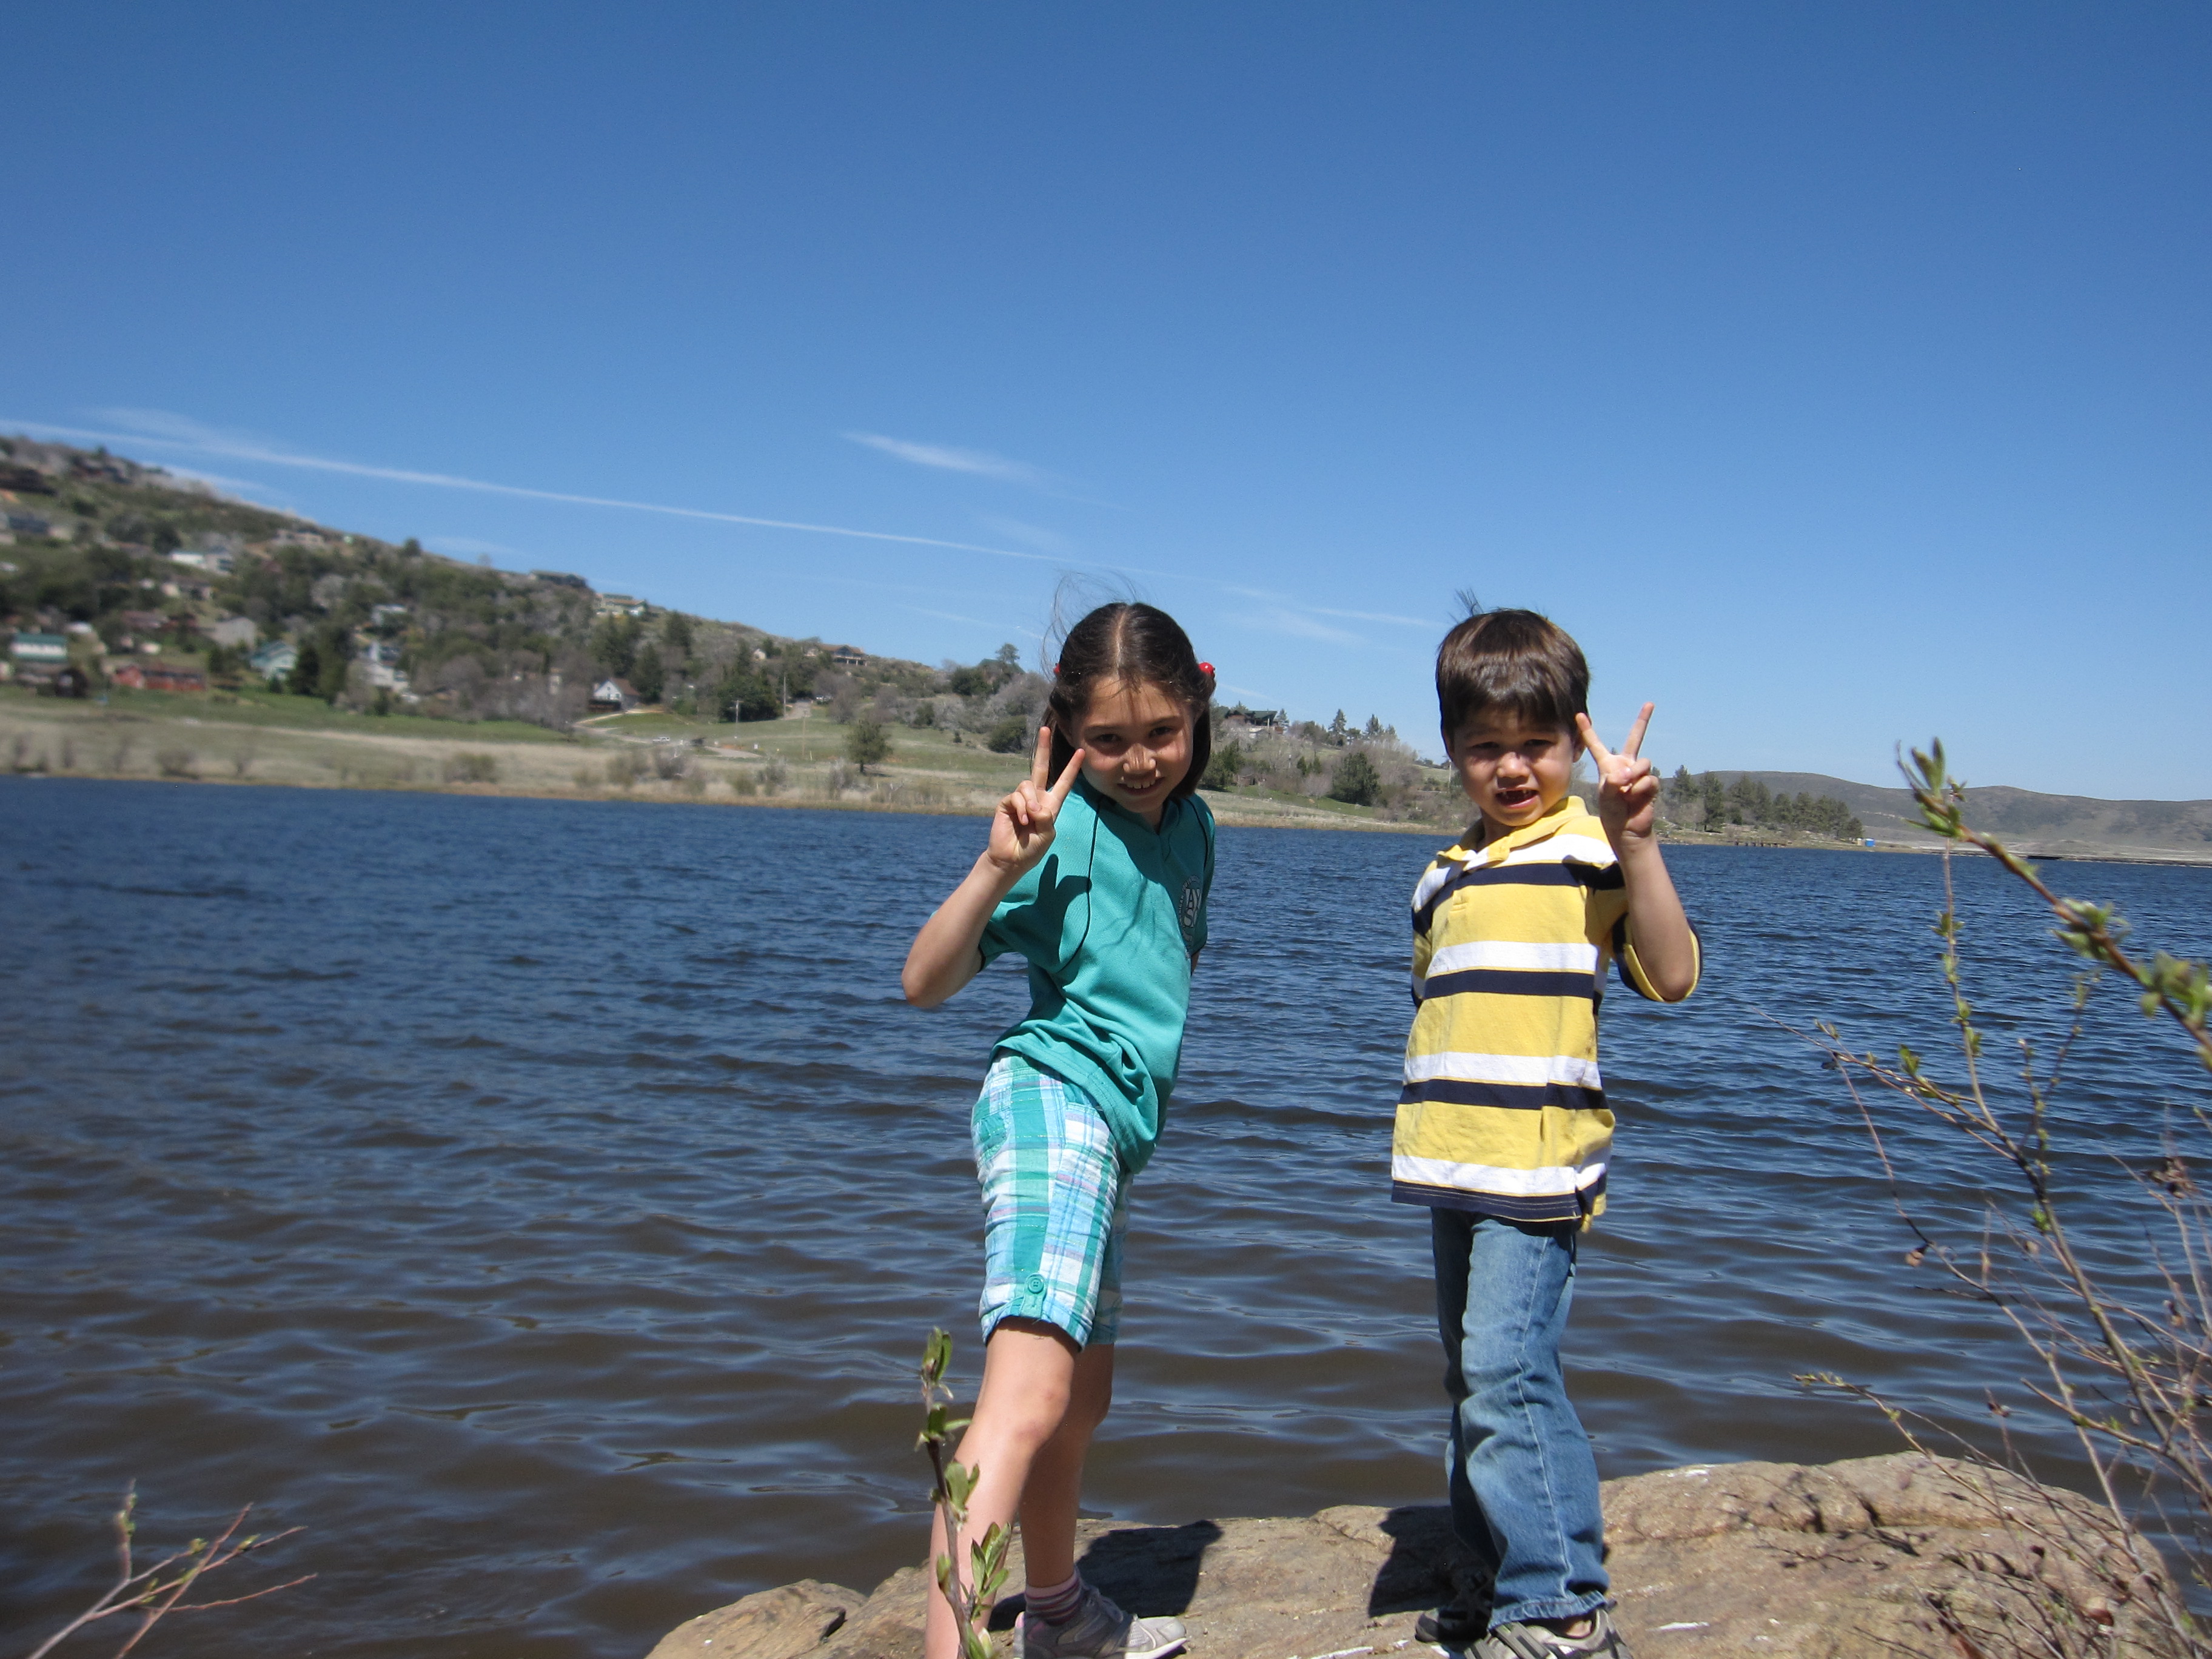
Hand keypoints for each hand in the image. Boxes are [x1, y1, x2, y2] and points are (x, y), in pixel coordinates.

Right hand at [986, 725, 1084, 876]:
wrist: (1011, 859)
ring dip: (1031, 802)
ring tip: (1030, 820)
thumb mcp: (1048, 833)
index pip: (1063, 782)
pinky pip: (1017, 796)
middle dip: (1042, 748)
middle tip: (1045, 728)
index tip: (1081, 752)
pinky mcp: (1007, 803)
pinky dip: (1022, 808)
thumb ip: (1046, 816)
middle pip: (1039, 767)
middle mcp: (1036, 798)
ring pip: (1028, 785)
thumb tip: (1035, 804)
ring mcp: (1021, 799)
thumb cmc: (1032, 849)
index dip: (1072, 768)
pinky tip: (1022, 821)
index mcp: (1051, 805)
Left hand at [1576, 704, 1659, 849]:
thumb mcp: (1606, 796)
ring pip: (1644, 763)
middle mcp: (1624, 765)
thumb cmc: (1612, 812)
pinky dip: (1640, 790)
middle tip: (1650, 703)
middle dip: (1643, 720)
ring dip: (1635, 776)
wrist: (1628, 829)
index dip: (1588, 730)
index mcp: (1607, 765)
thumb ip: (1614, 781)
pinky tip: (1636, 799)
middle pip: (1635, 738)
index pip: (1596, 745)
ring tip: (1627, 791)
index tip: (1579, 715)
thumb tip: (1629, 773)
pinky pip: (1648, 779)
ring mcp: (1638, 773)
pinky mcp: (1650, 783)